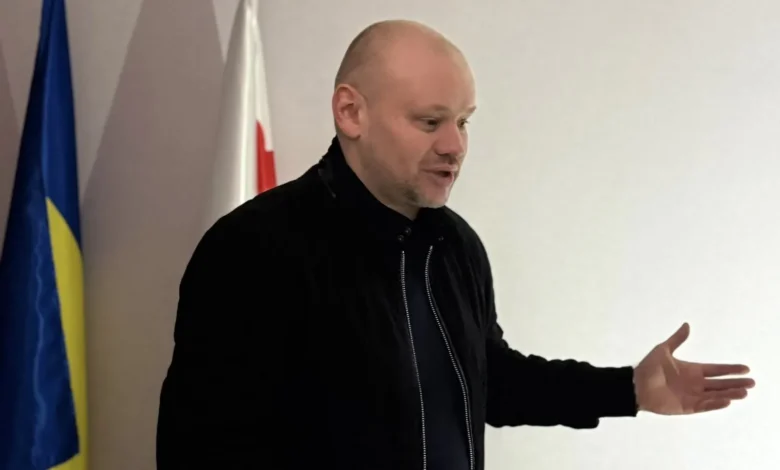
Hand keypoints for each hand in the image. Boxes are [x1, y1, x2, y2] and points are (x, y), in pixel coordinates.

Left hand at [633, 322, 754, 414]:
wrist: (635, 385)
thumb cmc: (648, 367)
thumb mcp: (663, 350)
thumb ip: (677, 339)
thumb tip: (687, 325)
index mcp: (692, 370)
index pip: (716, 370)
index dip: (730, 369)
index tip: (745, 368)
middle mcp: (695, 383)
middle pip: (720, 384)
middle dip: (735, 383)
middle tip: (751, 382)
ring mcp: (692, 396)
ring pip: (716, 395)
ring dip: (730, 394)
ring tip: (744, 393)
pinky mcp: (687, 407)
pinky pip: (705, 406)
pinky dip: (716, 404)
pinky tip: (727, 400)